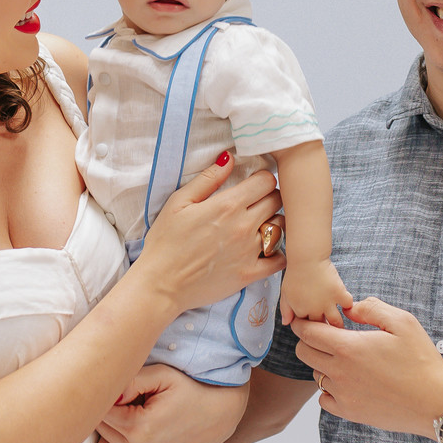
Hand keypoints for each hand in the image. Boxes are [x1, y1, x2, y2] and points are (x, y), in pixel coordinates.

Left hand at [94, 364, 248, 442]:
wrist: (223, 412)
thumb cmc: (191, 388)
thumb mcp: (162, 375)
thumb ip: (128, 380)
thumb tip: (104, 392)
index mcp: (138, 428)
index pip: (98, 413)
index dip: (106, 398)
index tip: (122, 391)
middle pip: (100, 433)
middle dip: (109, 416)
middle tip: (131, 404)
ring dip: (112, 439)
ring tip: (132, 423)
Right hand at [137, 157, 283, 315]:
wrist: (161, 284)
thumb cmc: (165, 242)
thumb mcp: (178, 203)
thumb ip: (207, 179)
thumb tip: (229, 158)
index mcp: (227, 205)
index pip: (266, 180)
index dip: (262, 179)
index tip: (254, 185)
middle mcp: (244, 226)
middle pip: (276, 200)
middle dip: (269, 197)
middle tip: (257, 204)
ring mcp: (249, 251)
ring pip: (281, 227)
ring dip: (274, 223)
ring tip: (260, 226)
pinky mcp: (250, 274)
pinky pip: (280, 260)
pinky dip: (278, 253)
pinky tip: (266, 251)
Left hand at [280, 258, 353, 327]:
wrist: (307, 258)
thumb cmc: (295, 273)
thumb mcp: (285, 292)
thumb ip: (285, 310)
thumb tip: (287, 323)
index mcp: (300, 311)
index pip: (306, 326)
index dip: (310, 324)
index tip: (313, 322)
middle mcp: (314, 310)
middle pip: (322, 327)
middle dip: (324, 328)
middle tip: (328, 326)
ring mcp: (328, 303)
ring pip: (336, 322)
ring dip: (338, 325)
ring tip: (339, 325)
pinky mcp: (339, 293)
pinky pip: (347, 305)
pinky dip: (348, 305)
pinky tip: (345, 304)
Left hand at [290, 297, 442, 433]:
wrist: (434, 403)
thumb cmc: (421, 361)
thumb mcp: (402, 323)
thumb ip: (372, 308)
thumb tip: (350, 308)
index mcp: (348, 347)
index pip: (307, 332)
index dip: (304, 323)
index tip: (309, 320)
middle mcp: (339, 371)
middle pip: (304, 352)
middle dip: (309, 340)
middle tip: (327, 337)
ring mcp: (343, 394)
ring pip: (315, 375)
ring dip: (323, 364)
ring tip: (346, 360)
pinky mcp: (349, 412)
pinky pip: (324, 399)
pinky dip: (330, 390)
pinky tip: (348, 382)